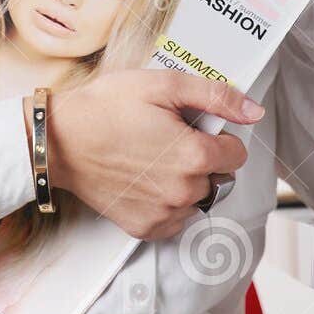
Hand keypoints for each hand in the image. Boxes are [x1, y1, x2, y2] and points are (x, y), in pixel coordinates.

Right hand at [29, 71, 263, 241]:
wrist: (58, 141)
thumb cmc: (107, 107)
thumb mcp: (162, 85)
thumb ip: (215, 96)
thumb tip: (254, 111)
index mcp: (195, 156)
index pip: (236, 154)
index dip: (217, 135)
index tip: (190, 126)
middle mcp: (184, 191)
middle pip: (218, 177)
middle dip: (201, 158)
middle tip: (165, 138)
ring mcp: (165, 214)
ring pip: (197, 198)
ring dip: (185, 181)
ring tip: (150, 158)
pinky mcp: (145, 228)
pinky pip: (175, 218)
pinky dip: (166, 201)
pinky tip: (143, 179)